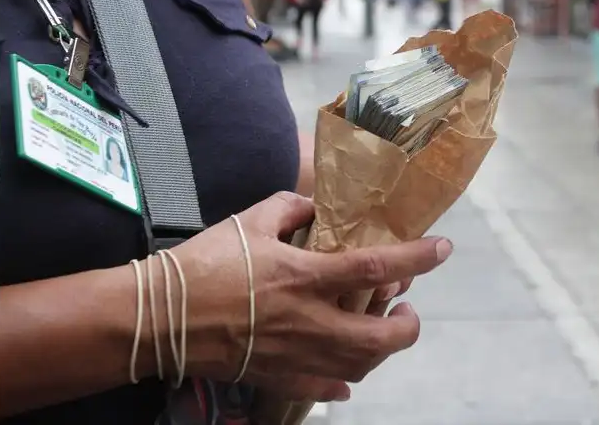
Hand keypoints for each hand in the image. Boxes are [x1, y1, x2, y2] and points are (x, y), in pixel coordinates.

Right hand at [171, 192, 452, 401]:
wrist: (155, 318)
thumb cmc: (201, 264)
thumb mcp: (248, 220)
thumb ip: (291, 208)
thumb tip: (315, 208)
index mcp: (304, 276)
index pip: (375, 267)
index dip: (416, 258)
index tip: (443, 249)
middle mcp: (307, 321)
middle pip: (380, 338)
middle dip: (408, 326)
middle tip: (406, 308)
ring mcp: (294, 356)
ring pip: (359, 368)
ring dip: (381, 351)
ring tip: (379, 331)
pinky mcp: (277, 377)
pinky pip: (324, 389)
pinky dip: (344, 382)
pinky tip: (347, 373)